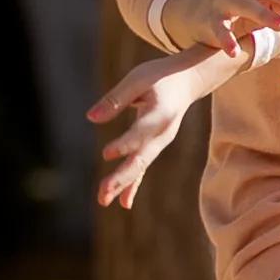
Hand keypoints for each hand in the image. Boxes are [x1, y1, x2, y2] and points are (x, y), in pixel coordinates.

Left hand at [89, 46, 237, 209]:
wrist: (188, 81)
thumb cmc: (160, 76)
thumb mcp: (138, 79)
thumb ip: (116, 99)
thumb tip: (91, 118)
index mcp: (160, 113)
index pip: (140, 132)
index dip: (124, 144)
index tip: (105, 154)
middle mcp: (163, 133)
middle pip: (141, 159)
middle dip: (122, 177)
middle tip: (103, 192)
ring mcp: (161, 142)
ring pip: (140, 167)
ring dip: (122, 184)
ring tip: (103, 200)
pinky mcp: (155, 146)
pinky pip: (143, 168)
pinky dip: (133, 185)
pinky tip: (123, 203)